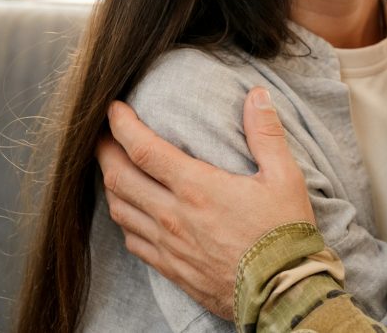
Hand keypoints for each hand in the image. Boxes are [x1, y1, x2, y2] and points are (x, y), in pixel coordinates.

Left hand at [96, 87, 314, 319]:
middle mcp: (173, 214)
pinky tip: (131, 212)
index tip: (114, 109)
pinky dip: (124, 219)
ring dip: (110, 184)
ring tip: (113, 168)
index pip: (143, 149)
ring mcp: (168, 244)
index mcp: (197, 187)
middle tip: (102, 134)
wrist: (281, 291)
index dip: (121, 125)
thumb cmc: (283, 232)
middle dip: (104, 151)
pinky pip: (132, 240)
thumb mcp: (284, 176)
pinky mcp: (170, 267)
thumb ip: (266, 133)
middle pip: (119, 177)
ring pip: (119, 209)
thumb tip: (257, 96)